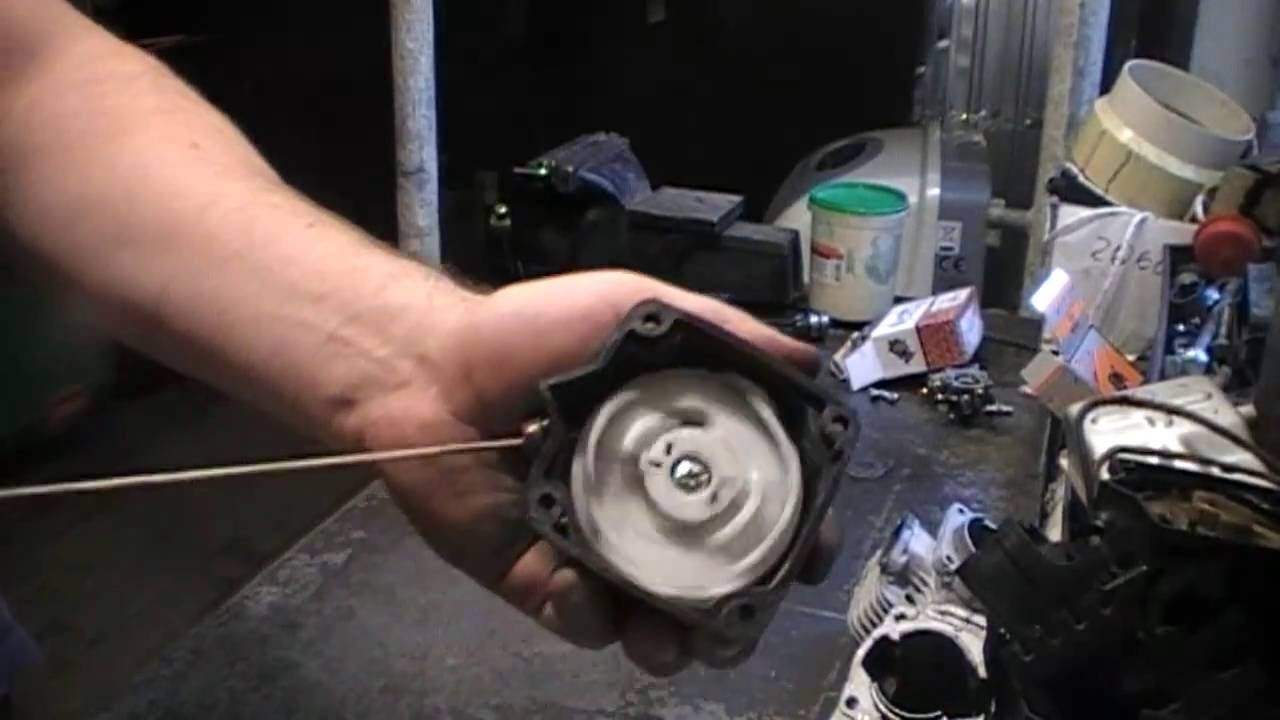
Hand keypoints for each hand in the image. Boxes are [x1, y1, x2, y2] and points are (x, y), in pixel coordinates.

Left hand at [357, 271, 840, 675]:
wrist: (430, 372)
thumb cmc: (531, 334)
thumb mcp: (635, 308)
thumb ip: (723, 332)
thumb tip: (810, 359)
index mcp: (677, 446)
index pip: (754, 499)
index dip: (791, 528)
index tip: (810, 545)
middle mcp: (645, 502)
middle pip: (716, 571)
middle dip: (743, 601)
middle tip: (750, 606)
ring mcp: (595, 546)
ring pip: (655, 614)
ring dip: (677, 637)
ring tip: (677, 637)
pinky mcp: (540, 578)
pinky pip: (582, 616)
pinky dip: (593, 613)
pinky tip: (586, 588)